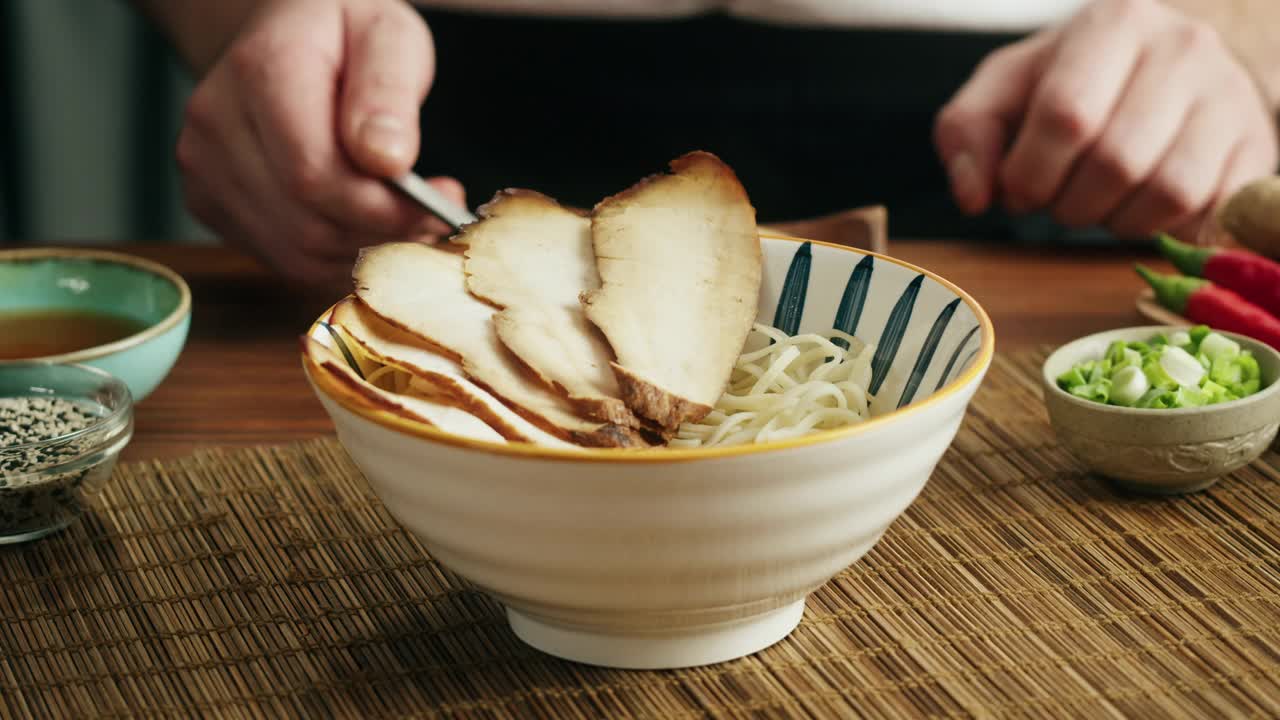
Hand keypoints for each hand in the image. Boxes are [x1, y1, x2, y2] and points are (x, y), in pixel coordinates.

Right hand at [176, 0, 463, 286]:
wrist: (287, 35)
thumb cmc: (345, 33)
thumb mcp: (388, 37)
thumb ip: (389, 93)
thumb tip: (388, 161)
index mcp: (261, 71)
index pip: (315, 175)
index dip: (384, 209)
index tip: (439, 206)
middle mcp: (216, 123)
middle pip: (308, 223)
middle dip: (384, 234)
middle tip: (434, 217)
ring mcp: (204, 168)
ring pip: (297, 254)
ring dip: (365, 252)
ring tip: (406, 219)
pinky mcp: (210, 202)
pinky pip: (285, 260)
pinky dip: (338, 258)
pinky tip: (367, 226)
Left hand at [935, 0, 1277, 242]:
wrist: (1162, 74)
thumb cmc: (1071, 83)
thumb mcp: (1004, 92)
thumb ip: (967, 134)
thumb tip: (974, 197)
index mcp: (1114, 22)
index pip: (1067, 114)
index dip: (1030, 172)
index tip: (1018, 187)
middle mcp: (1184, 49)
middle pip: (1116, 160)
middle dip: (1067, 202)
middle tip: (1056, 198)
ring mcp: (1230, 98)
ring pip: (1167, 193)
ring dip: (1113, 220)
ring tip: (1096, 201)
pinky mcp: (1257, 149)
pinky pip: (1205, 215)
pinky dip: (1158, 230)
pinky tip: (1136, 207)